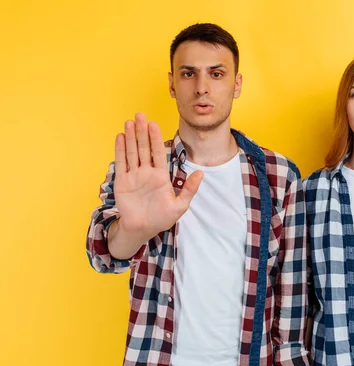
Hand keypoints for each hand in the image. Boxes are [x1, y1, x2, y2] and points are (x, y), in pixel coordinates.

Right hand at [114, 113, 202, 240]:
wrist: (142, 230)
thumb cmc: (161, 219)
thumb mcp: (180, 206)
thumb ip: (190, 189)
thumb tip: (201, 173)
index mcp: (161, 176)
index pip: (158, 153)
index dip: (156, 138)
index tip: (154, 124)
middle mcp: (147, 173)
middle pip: (144, 148)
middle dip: (142, 132)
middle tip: (140, 115)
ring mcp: (134, 176)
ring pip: (132, 152)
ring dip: (131, 137)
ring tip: (130, 122)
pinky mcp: (122, 182)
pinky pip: (121, 163)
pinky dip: (120, 150)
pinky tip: (120, 137)